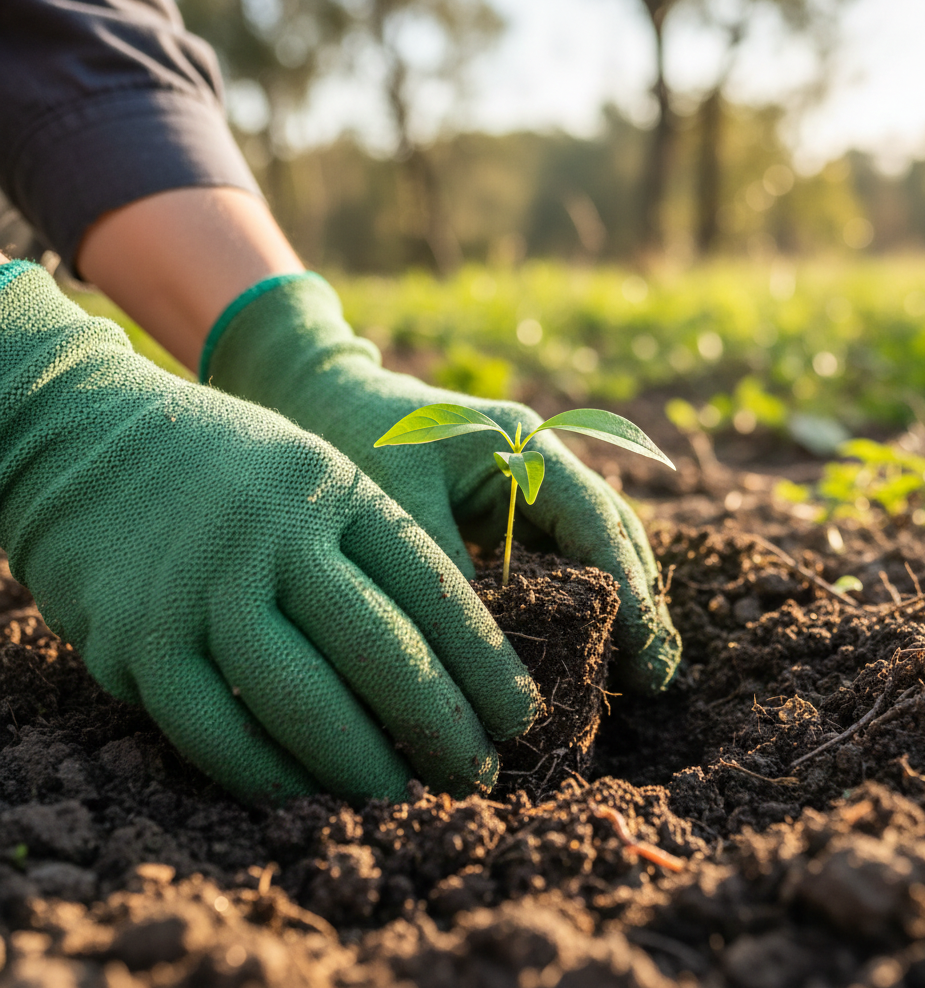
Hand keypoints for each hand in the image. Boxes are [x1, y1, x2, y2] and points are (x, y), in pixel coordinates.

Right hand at [0, 262, 538, 802]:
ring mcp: (204, 589)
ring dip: (363, 766)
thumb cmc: (229, 468)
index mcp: (337, 490)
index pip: (434, 588)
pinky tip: (310, 797)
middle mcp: (276, 537)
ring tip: (407, 801)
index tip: (519, 715)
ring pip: (302, 700)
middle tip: (479, 775)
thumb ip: (373, 547)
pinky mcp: (139, 640)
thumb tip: (443, 658)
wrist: (88, 440)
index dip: (485, 663)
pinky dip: (270, 776)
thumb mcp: (314, 471)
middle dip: (441, 726)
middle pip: (380, 649)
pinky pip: (216, 731)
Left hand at [205, 274, 681, 693]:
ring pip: (594, 549)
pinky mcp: (510, 512)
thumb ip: (439, 561)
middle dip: (638, 602)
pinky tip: (578, 650)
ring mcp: (531, 487)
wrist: (330, 397)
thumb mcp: (393, 493)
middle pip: (612, 535)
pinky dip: (574, 602)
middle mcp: (542, 464)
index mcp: (524, 445)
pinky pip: (557, 559)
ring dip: (616, 606)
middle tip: (654, 678)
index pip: (596, 520)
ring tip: (636, 675)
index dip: (627, 586)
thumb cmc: (358, 434)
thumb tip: (480, 650)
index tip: (642, 649)